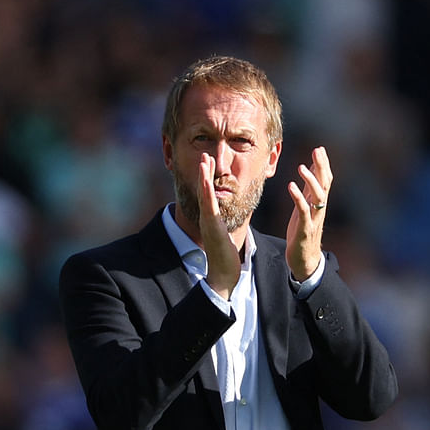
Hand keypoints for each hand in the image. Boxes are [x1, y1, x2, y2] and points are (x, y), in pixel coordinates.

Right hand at [198, 153, 239, 299]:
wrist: (223, 274)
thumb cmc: (226, 257)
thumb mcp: (225, 236)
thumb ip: (223, 225)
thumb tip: (224, 218)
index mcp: (211, 218)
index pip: (208, 194)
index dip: (207, 177)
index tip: (209, 162)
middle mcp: (207, 218)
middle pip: (204, 190)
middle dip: (204, 172)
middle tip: (204, 155)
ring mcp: (208, 223)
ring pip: (204, 196)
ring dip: (203, 177)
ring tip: (204, 161)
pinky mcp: (212, 228)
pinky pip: (209, 208)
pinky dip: (207, 194)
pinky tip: (206, 182)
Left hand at [286, 146, 331, 280]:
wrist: (304, 260)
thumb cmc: (303, 232)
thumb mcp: (305, 208)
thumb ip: (307, 191)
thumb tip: (309, 171)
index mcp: (318, 203)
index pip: (325, 180)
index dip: (323, 164)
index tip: (319, 149)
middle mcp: (319, 209)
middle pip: (325, 184)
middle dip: (322, 166)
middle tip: (317, 151)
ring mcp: (314, 219)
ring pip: (318, 196)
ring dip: (311, 180)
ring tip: (302, 166)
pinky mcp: (305, 229)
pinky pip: (304, 212)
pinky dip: (299, 198)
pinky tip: (291, 186)